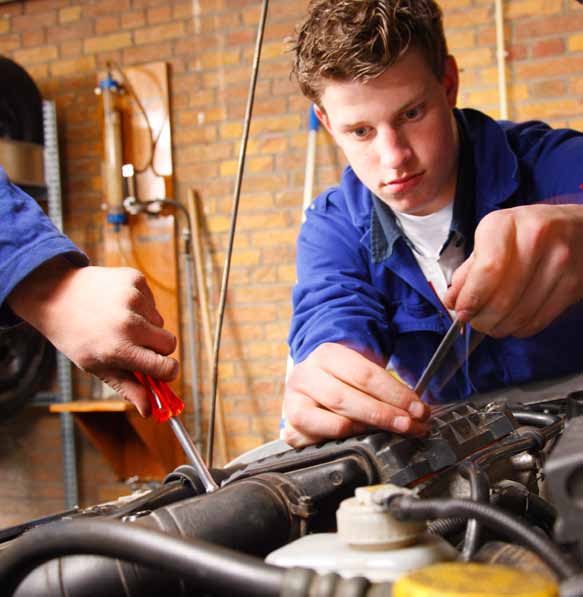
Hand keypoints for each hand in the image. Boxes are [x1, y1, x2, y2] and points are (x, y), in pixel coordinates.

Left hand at [7, 257, 178, 415]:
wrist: (54, 294)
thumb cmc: (75, 336)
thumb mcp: (96, 366)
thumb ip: (127, 387)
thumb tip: (150, 410)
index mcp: (119, 350)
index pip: (166, 367)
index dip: (169, 372)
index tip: (165, 371)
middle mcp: (129, 323)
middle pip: (170, 343)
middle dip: (158, 348)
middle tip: (138, 346)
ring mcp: (133, 298)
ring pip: (160, 321)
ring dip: (146, 324)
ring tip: (119, 321)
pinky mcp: (136, 279)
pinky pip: (152, 301)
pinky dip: (141, 305)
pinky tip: (118, 304)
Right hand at [282, 342, 430, 446]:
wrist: (314, 384)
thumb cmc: (343, 379)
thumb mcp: (361, 370)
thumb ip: (384, 387)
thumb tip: (416, 411)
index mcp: (326, 354)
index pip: (365, 374)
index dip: (395, 394)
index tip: (418, 409)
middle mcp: (305, 376)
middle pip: (348, 398)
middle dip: (384, 414)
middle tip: (410, 425)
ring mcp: (294, 402)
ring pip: (335, 422)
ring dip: (368, 430)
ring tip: (389, 432)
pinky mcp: (291, 428)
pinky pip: (323, 441)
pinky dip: (344, 441)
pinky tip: (360, 438)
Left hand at [444, 204, 582, 337]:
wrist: (578, 227)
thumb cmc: (527, 232)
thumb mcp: (492, 238)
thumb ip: (469, 270)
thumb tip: (453, 300)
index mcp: (505, 224)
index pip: (486, 271)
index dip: (471, 298)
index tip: (462, 312)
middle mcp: (535, 238)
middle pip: (503, 297)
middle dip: (483, 319)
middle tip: (475, 322)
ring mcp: (560, 261)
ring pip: (521, 313)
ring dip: (500, 327)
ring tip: (492, 324)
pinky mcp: (575, 283)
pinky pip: (540, 319)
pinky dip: (521, 328)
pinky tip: (513, 321)